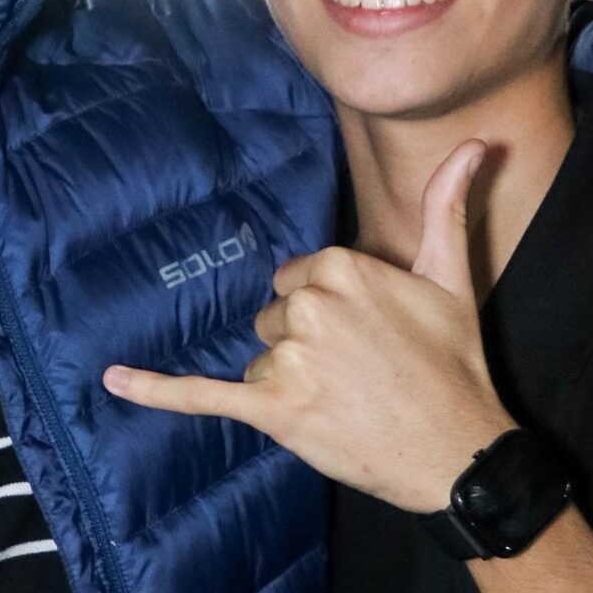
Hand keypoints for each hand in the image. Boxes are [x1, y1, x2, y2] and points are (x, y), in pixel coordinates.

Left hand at [104, 141, 514, 510]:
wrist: (457, 449)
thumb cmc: (455, 363)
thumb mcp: (453, 276)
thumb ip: (449, 204)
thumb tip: (477, 143)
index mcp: (342, 265)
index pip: (299, 280)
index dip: (330, 313)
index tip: (370, 339)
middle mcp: (308, 305)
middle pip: (274, 318)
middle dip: (306, 347)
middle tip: (360, 375)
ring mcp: (287, 357)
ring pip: (259, 362)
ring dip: (288, 384)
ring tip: (344, 403)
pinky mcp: (271, 407)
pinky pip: (202, 394)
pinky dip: (156, 389)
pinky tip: (114, 379)